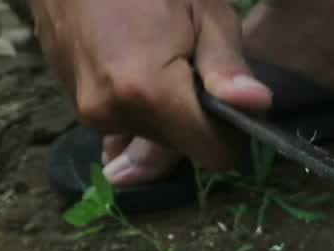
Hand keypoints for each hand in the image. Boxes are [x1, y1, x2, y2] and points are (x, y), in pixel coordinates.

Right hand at [29, 0, 270, 176]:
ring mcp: (89, 114)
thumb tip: (258, 105)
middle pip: (181, 147)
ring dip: (165, 111)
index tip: (228, 101)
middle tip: (189, 64)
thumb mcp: (203, 10)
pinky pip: (125, 122)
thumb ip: (226, 65)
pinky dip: (137, 105)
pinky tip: (132, 62)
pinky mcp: (75, 109)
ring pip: (153, 136)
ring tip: (157, 57)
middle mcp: (115, 115)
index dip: (230, 133)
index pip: (214, 154)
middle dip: (194, 118)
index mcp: (150, 93)